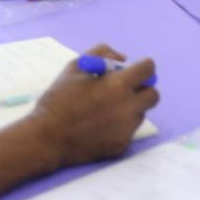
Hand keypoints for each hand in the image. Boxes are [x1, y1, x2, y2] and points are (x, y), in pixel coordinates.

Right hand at [30, 44, 157, 169]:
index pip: (148, 69)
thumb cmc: (59, 99)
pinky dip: (121, 125)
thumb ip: (102, 53)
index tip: (133, 70)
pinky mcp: (121, 146)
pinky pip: (129, 130)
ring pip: (141, 113)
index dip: (142, 66)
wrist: (46, 139)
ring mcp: (127, 129)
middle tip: (125, 89)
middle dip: (142, 88)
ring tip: (107, 108)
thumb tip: (122, 59)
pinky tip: (101, 125)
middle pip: (153, 94)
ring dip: (132, 107)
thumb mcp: (76, 66)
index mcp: (119, 85)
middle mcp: (129, 108)